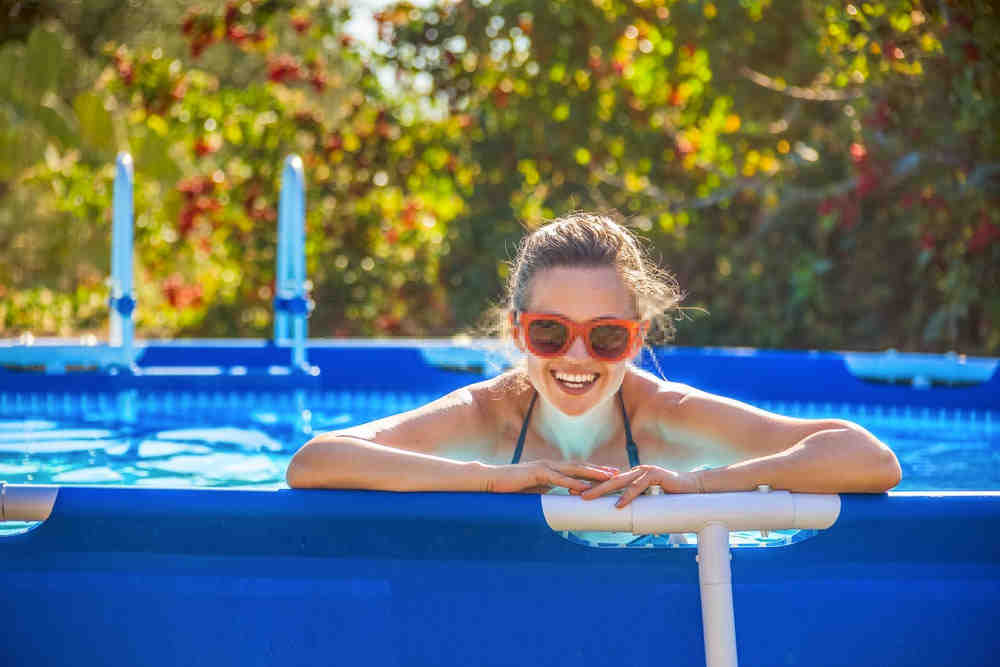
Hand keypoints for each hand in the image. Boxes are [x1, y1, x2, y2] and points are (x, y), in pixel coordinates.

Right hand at [485, 460, 619, 493]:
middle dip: (599, 470)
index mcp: (550, 470)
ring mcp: (543, 468)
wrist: (491, 480)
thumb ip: (547, 492)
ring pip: (572, 470)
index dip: (593, 472)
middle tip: (617, 472)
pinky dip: (571, 483)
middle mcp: (550, 465)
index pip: (576, 470)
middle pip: (580, 467)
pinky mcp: (535, 474)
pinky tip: (582, 487)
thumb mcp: (533, 491)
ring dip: (591, 473)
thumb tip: (558, 500)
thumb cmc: (510, 487)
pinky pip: (557, 479)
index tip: (610, 475)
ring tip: (607, 477)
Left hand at [579, 465, 701, 506]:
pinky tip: (618, 504)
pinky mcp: (656, 475)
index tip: (577, 493)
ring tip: (589, 497)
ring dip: (603, 490)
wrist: (693, 489)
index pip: (609, 482)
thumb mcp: (649, 504)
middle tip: (575, 493)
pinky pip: (639, 487)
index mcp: (633, 477)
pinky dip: (628, 496)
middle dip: (591, 487)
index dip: (593, 487)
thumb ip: (636, 509)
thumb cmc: (671, 498)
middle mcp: (636, 472)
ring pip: (620, 481)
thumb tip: (620, 525)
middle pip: (609, 480)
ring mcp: (645, 472)